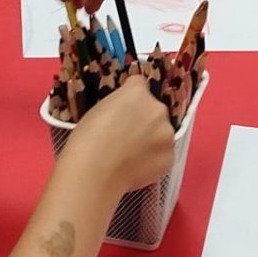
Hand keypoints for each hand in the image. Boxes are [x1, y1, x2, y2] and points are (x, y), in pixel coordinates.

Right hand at [70, 75, 175, 191]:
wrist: (95, 172)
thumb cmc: (87, 140)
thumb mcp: (98, 110)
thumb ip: (118, 106)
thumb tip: (124, 114)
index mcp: (137, 93)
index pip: (139, 85)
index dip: (130, 97)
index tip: (123, 109)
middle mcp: (157, 109)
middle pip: (154, 110)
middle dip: (144, 120)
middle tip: (126, 136)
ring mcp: (167, 134)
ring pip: (161, 133)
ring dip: (151, 139)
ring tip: (130, 154)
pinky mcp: (170, 157)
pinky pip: (163, 154)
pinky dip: (153, 159)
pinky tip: (136, 166)